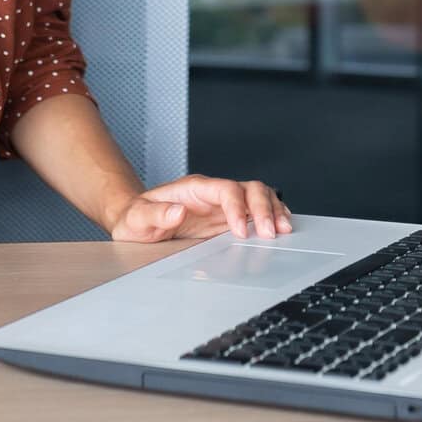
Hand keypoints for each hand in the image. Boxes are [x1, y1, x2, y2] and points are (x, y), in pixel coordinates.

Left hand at [107, 174, 293, 242]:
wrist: (136, 222)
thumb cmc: (137, 219)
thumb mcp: (137, 219)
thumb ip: (155, 215)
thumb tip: (176, 212)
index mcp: (195, 189)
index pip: (226, 189)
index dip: (237, 208)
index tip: (240, 231)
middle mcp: (213, 193)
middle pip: (249, 188)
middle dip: (263, 208)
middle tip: (271, 233)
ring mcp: (223, 206)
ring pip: (258, 196)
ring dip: (273, 211)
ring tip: (284, 230)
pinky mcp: (228, 219)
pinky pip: (257, 212)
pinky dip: (272, 217)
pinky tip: (281, 227)